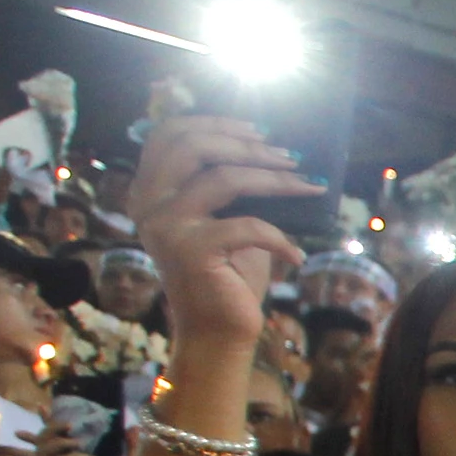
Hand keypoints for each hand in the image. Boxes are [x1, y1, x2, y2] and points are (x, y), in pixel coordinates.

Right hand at [127, 116, 317, 350]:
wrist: (218, 332)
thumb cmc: (229, 276)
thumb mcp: (229, 220)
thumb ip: (233, 186)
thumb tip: (275, 152)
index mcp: (149, 191)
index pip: (169, 134)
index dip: (216, 123)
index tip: (260, 130)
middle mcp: (148, 204)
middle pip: (192, 145)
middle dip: (248, 145)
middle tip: (291, 156)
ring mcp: (164, 226)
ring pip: (222, 178)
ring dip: (275, 179)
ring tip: (308, 186)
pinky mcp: (189, 250)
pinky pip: (247, 225)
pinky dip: (280, 238)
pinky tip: (297, 256)